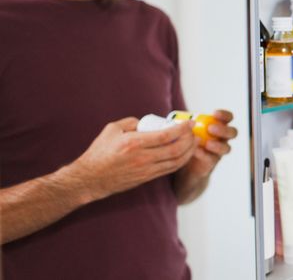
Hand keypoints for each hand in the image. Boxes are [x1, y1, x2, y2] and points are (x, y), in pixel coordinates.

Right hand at [70, 117, 197, 200]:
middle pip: (176, 149)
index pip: (167, 135)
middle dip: (190, 140)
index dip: (183, 128)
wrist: (89, 179)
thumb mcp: (112, 129)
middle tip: (195, 132)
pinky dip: (181, 161)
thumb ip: (131, 122)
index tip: (191, 122)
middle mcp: (142, 158)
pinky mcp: (146, 178)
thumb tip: (146, 121)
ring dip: (189, 152)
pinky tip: (184, 154)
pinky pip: (169, 170)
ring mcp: (146, 170)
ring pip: (176, 162)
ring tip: (194, 142)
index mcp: (134, 143)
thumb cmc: (99, 152)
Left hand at [180, 110, 237, 179]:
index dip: (224, 115)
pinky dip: (205, 154)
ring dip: (218, 145)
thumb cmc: (186, 137)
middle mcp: (223, 137)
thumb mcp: (187, 128)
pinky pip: (213, 158)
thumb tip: (183, 120)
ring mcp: (219, 150)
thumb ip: (189, 123)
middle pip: (232, 132)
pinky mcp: (213, 161)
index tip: (214, 113)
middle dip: (223, 130)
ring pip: (227, 148)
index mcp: (220, 125)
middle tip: (210, 128)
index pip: (228, 118)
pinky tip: (196, 151)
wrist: (183, 158)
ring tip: (207, 143)